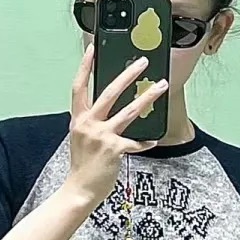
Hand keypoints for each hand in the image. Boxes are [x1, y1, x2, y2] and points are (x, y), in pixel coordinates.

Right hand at [65, 43, 168, 207]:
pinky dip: (145, 141)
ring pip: (129, 111)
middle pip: (110, 92)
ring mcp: (102, 136)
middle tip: (142, 62)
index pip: (79, 86)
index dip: (85, 66)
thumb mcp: (81, 138)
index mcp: (78, 119)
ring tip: (161, 86)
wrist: (79, 190)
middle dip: (128, 74)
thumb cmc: (82, 166)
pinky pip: (136, 141)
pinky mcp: (115, 149)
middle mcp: (89, 124)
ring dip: (148, 97)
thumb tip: (110, 110)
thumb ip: (92, 123)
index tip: (93, 49)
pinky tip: (152, 140)